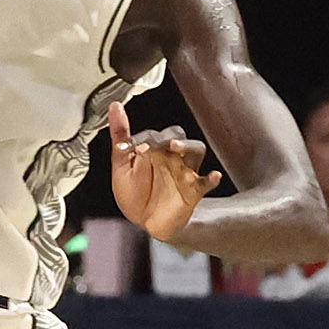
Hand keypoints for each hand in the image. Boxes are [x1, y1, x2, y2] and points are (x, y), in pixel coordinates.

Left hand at [109, 101, 221, 242]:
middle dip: (164, 137)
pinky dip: (212, 178)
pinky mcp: (193, 191)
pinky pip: (206, 182)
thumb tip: (115, 107)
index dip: (138, 139)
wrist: (144, 222)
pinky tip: (213, 175)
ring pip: (195, 149)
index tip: (124, 148)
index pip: (150, 135)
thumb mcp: (120, 165)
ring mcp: (183, 171)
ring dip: (187, 146)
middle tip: (148, 146)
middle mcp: (170, 156)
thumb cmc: (134, 192)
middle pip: (176, 135)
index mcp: (152, 149)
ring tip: (176, 146)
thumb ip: (120, 136)